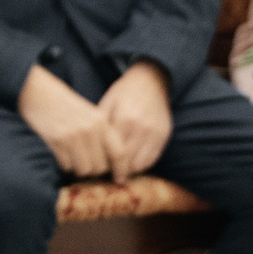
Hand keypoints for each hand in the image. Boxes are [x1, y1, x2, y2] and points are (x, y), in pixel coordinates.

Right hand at [16, 63, 111, 176]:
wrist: (36, 91)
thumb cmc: (63, 104)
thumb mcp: (89, 113)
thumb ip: (102, 134)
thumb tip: (110, 162)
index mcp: (101, 122)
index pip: (119, 153)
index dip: (121, 169)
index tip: (119, 179)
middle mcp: (89, 130)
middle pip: (100, 166)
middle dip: (94, 169)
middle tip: (86, 163)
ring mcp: (72, 137)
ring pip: (83, 169)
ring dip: (78, 168)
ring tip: (72, 157)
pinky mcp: (55, 142)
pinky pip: (66, 165)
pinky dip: (64, 164)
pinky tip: (60, 152)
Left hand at [94, 59, 171, 180]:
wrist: (151, 80)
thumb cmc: (123, 92)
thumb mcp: (106, 104)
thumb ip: (100, 127)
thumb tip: (88, 150)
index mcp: (124, 120)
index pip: (112, 154)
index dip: (103, 164)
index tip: (96, 169)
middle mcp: (141, 128)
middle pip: (126, 163)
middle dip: (115, 171)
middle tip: (105, 173)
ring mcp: (155, 133)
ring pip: (140, 165)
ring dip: (128, 171)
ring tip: (118, 170)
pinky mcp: (164, 135)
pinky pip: (153, 159)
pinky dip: (141, 166)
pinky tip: (131, 164)